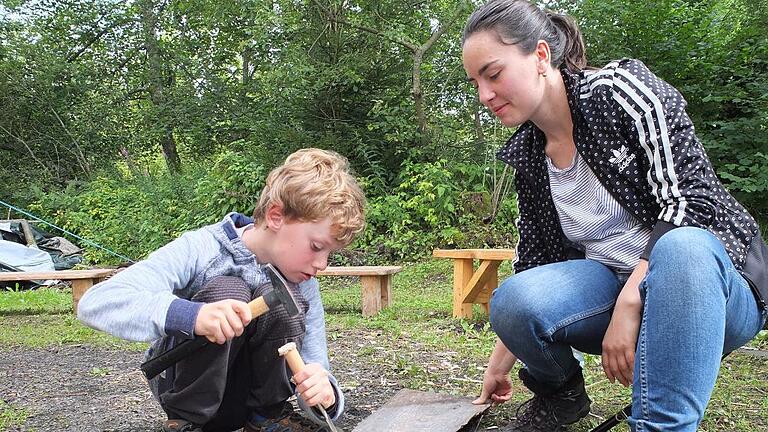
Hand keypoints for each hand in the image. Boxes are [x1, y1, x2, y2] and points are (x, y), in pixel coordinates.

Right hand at [194, 299, 251, 343]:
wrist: (194, 315)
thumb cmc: (213, 313)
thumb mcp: (225, 307)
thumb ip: (236, 312)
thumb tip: (247, 320)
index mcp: (230, 303)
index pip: (244, 308)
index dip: (247, 318)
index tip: (244, 322)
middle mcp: (224, 308)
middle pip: (239, 326)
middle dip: (236, 332)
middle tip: (230, 330)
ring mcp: (218, 316)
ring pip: (230, 334)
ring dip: (227, 337)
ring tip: (222, 332)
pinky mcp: (212, 325)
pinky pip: (222, 338)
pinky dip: (220, 339)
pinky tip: (216, 335)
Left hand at [293, 363, 335, 408]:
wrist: (326, 386)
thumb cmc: (314, 378)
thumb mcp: (308, 370)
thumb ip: (299, 370)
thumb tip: (292, 372)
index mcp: (316, 367)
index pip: (305, 373)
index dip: (298, 378)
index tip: (296, 380)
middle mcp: (322, 375)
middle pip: (305, 385)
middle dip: (299, 388)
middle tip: (299, 388)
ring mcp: (325, 385)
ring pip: (307, 394)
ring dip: (303, 395)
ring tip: (304, 393)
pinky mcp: (326, 394)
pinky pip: (312, 401)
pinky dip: (307, 401)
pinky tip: (308, 398)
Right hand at [473, 368, 512, 404]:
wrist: (497, 372)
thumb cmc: (490, 378)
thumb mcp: (485, 390)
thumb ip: (482, 398)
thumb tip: (474, 403)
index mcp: (490, 391)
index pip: (490, 400)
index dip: (489, 403)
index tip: (488, 405)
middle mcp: (496, 391)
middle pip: (496, 402)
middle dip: (494, 403)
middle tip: (492, 403)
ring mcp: (502, 391)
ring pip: (502, 401)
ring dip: (498, 400)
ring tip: (495, 396)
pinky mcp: (508, 390)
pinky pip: (507, 397)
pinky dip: (504, 399)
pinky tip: (500, 397)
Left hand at [601, 260, 645, 386]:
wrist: (627, 307)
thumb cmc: (624, 318)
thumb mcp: (616, 332)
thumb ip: (618, 343)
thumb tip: (623, 352)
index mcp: (606, 344)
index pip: (606, 363)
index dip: (610, 374)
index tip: (614, 381)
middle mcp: (610, 347)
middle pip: (614, 368)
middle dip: (620, 378)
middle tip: (627, 384)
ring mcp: (618, 346)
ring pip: (622, 367)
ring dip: (628, 376)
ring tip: (633, 382)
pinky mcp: (627, 344)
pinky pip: (630, 361)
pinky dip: (633, 370)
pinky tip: (637, 375)